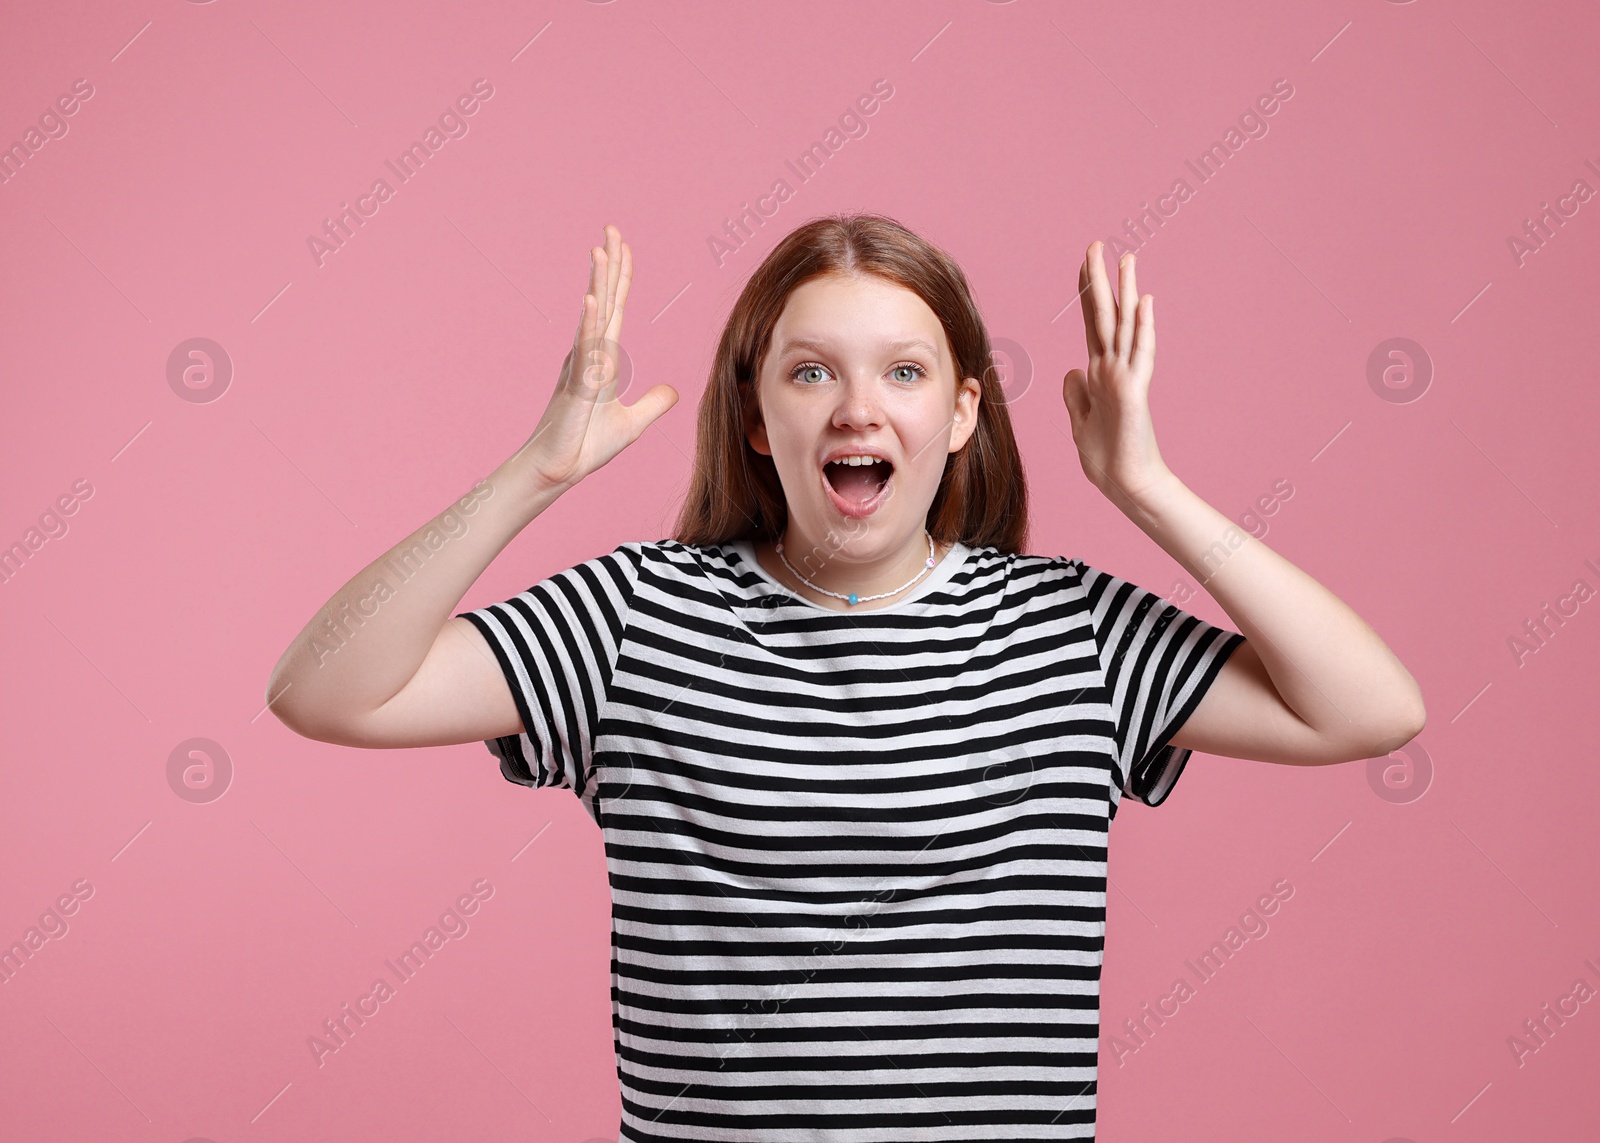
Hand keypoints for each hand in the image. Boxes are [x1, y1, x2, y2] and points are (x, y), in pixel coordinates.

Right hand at [511, 224, 678, 492]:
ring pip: (594, 317)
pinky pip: (585, 349)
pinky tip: (592, 298)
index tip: (622, 244)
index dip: (620, 277)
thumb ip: (653, 403)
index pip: (615, 308)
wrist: (561, 471)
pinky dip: (589, 323)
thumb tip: (673, 390)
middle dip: (609, 265)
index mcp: (603, 358)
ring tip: (600, 250)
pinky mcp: (576, 386)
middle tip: (611, 228)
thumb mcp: (633, 422)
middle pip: (604, 301)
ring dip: (599, 283)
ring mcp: (581, 367)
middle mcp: (589, 355)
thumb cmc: (588, 445)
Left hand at [1062, 243, 1171, 510]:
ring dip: (1126, 292)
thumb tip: (1071, 369)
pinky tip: (1143, 303)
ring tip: (1128, 259)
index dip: (1086, 293)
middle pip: (1105, 315)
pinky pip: (1140, 354)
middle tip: (1097, 245)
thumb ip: (1075, 394)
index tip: (1084, 264)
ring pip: (1125, 326)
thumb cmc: (1105, 456)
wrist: (1123, 482)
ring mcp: (1125, 377)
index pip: (1091, 324)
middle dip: (1100, 280)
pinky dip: (1142, 328)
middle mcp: (1112, 368)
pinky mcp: (1134, 391)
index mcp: (1097, 373)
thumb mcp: (1079, 420)